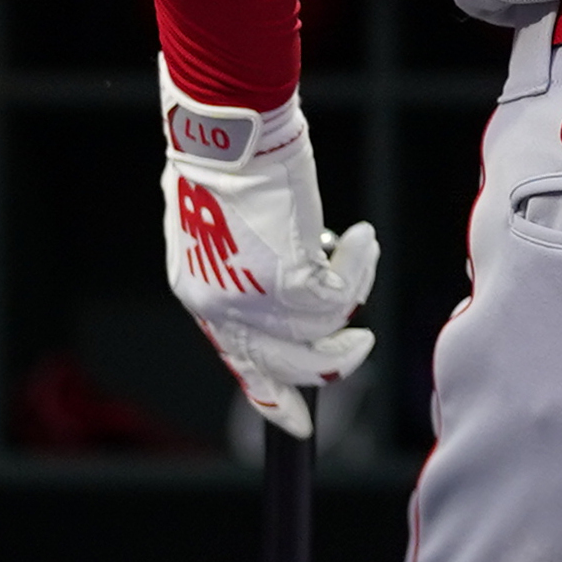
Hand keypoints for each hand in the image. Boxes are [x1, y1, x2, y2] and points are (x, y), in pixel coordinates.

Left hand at [158, 66, 380, 437]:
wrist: (223, 136)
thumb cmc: (224, 164)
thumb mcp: (223, 229)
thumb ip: (246, 268)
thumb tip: (293, 284)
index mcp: (200, 298)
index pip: (240, 368)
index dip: (273, 401)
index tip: (297, 425)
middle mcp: (222, 309)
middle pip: (289, 366)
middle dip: (334, 362)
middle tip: (361, 342)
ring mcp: (252, 300)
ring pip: (324, 329)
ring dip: (353, 291)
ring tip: (361, 252)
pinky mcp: (286, 281)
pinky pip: (342, 296)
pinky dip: (359, 268)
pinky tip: (360, 239)